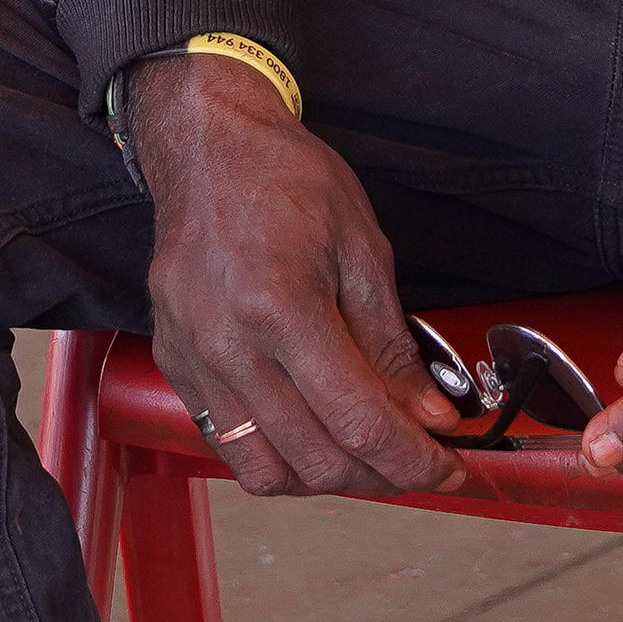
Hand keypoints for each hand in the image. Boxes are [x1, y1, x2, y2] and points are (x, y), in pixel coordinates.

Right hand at [131, 51, 473, 499]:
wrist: (205, 143)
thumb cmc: (285, 178)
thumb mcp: (363, 249)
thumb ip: (392, 345)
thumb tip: (430, 416)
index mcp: (281, 309)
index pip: (360, 423)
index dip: (415, 461)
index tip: (449, 468)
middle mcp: (227, 346)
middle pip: (317, 460)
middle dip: (382, 475)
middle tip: (419, 459)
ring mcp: (193, 359)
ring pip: (266, 471)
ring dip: (327, 478)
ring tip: (364, 453)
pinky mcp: (174, 363)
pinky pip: (226, 444)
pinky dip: (277, 456)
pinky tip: (310, 430)